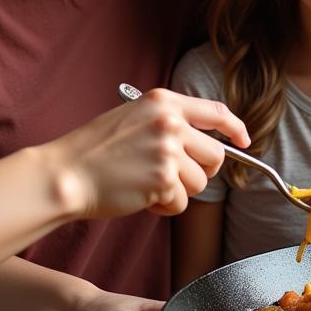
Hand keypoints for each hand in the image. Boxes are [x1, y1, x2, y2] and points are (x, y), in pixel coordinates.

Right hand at [46, 88, 249, 219]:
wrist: (66, 174)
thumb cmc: (95, 150)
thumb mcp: (134, 118)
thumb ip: (169, 123)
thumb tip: (202, 142)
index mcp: (164, 102)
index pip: (217, 112)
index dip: (236, 128)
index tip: (244, 141)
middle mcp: (171, 123)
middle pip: (216, 155)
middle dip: (202, 172)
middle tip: (174, 179)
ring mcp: (168, 151)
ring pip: (200, 183)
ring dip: (178, 192)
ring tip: (148, 186)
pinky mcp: (163, 181)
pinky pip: (182, 203)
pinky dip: (165, 208)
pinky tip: (142, 198)